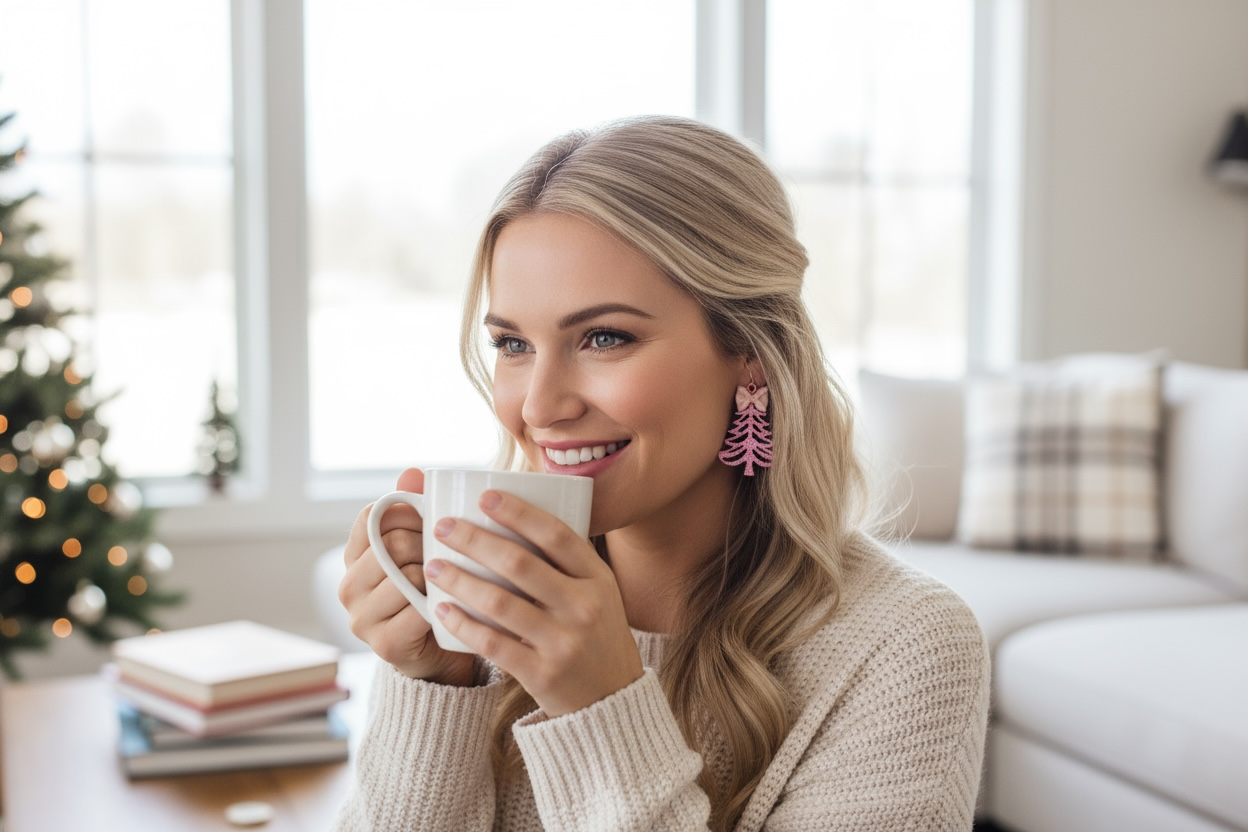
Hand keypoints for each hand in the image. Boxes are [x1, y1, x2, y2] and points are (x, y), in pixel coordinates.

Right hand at [339, 468, 474, 685]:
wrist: (442, 651)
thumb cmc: (433, 589)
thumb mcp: (423, 545)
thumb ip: (416, 508)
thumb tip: (412, 472)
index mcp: (354, 556)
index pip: (371, 516)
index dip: (407, 512)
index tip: (431, 523)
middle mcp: (348, 586)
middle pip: (392, 544)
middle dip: (429, 544)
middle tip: (451, 553)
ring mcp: (361, 618)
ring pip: (407, 575)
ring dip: (438, 575)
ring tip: (454, 578)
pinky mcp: (384, 644)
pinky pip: (419, 609)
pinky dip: (442, 603)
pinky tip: (453, 602)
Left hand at [425, 488, 643, 716]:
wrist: (613, 698)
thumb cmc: (595, 633)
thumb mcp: (597, 592)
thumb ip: (565, 563)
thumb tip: (512, 518)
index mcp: (597, 578)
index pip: (556, 535)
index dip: (519, 513)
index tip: (485, 497)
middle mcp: (584, 607)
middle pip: (521, 564)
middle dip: (476, 540)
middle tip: (443, 526)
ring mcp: (564, 642)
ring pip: (500, 603)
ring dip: (461, 581)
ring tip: (434, 566)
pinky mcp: (543, 674)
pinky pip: (494, 644)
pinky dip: (465, 624)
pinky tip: (443, 610)